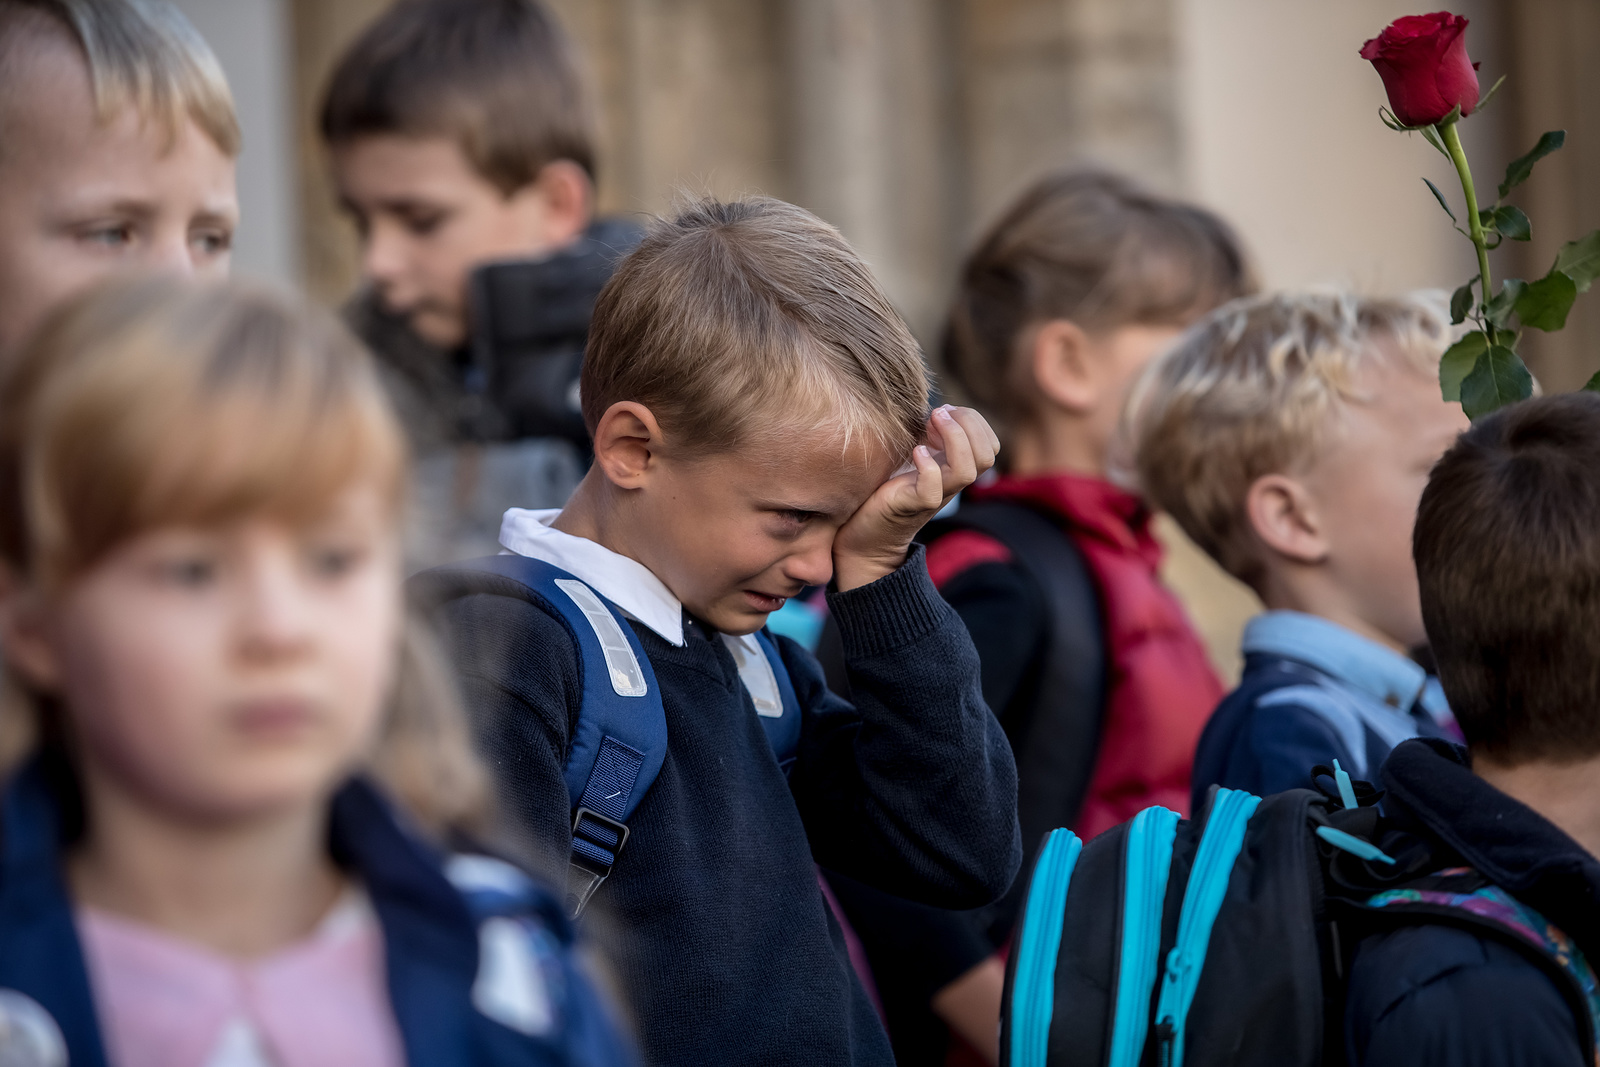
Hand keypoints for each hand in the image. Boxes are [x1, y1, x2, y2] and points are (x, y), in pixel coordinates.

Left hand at [832, 405, 999, 590]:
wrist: (864, 534)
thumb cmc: (885, 490)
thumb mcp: (913, 455)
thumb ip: (929, 435)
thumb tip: (941, 410)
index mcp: (955, 468)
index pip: (990, 444)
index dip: (974, 421)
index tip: (943, 410)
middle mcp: (951, 483)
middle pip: (987, 455)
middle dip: (967, 425)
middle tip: (937, 413)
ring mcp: (934, 495)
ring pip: (967, 471)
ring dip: (953, 439)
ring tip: (930, 422)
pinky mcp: (911, 506)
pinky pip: (932, 489)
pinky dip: (927, 466)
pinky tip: (915, 452)